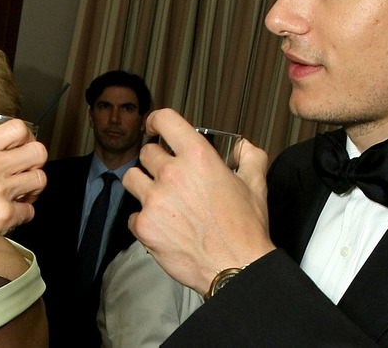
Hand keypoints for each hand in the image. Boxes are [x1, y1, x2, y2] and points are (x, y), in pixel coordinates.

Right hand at [0, 118, 46, 264]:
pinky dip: (23, 214)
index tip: (22, 145)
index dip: (26, 136)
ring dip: (33, 187)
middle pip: (39, 152)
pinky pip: (30, 211)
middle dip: (35, 161)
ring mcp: (0, 191)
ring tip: (21, 192)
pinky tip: (10, 214)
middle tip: (26, 169)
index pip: (18, 128)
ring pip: (40, 180)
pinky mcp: (5, 216)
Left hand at [123, 108, 274, 294]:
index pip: (165, 120)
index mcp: (198, 158)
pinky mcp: (144, 225)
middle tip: (168, 176)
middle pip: (146, 152)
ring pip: (131, 178)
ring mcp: (155, 200)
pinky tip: (163, 225)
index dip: (156, 121)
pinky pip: (132, 214)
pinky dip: (144, 219)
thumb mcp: (256, 184)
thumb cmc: (244, 230)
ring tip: (159, 197)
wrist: (235, 268)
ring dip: (142, 185)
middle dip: (156, 162)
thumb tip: (242, 147)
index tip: (154, 127)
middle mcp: (172, 174)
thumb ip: (250, 156)